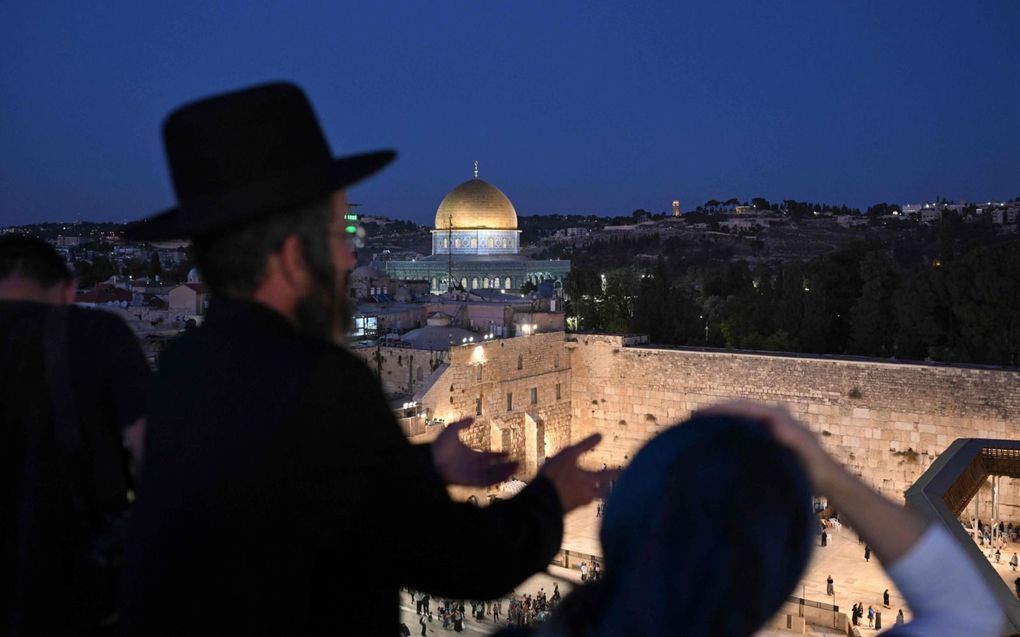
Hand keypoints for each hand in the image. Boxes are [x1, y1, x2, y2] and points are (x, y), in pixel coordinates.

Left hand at [431, 418, 518, 486]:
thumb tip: (473, 418)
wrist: (430, 461)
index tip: (508, 453)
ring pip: (492, 475)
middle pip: (492, 467)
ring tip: (517, 467)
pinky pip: (487, 482)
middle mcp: (472, 466)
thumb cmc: (438, 446)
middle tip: (518, 462)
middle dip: (505, 465)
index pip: (487, 456)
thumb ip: (462, 423)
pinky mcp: (470, 482)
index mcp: (470, 455)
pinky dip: (497, 479)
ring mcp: (472, 475)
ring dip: (504, 472)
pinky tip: (506, 475)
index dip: (497, 455)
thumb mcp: (451, 430)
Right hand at [539, 434, 618, 513]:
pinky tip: (572, 495)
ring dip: (592, 494)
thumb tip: (601, 435)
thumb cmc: (555, 474)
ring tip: (589, 489)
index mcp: (589, 481)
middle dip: (606, 488)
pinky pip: (576, 504)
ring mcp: (577, 504)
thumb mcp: (569, 454)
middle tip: (609, 485)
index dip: (616, 472)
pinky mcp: (566, 510)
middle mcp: (587, 495)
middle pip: (602, 493)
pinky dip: (578, 498)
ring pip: (589, 499)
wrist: (541, 501)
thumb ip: (584, 445)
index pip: (608, 476)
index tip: (623, 471)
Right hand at [697, 400, 840, 492]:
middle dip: (716, 411)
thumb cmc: (815, 469)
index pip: (743, 408)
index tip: (699, 415)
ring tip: (700, 426)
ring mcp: (770, 424)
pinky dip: (730, 428)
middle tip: (692, 417)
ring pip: (741, 417)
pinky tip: (719, 436)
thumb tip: (775, 425)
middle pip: (739, 408)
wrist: (828, 479)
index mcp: (777, 416)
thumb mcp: (807, 453)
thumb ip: (794, 438)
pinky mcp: (769, 435)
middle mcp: (773, 415)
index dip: (720, 410)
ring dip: (722, 419)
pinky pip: (746, 427)